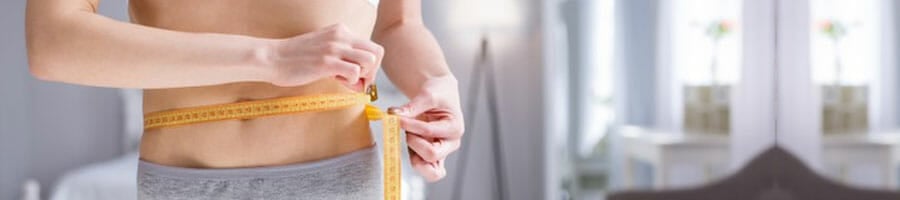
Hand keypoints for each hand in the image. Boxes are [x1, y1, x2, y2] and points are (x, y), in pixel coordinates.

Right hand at [267, 24, 383, 90]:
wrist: (272, 58)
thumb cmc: (296, 59)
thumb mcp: (324, 52)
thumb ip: (343, 62)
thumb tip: (362, 83)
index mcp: (341, 31)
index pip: (372, 47)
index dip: (372, 65)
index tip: (361, 77)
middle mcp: (341, 36)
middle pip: (377, 52)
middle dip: (372, 72)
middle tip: (359, 82)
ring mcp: (334, 48)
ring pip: (369, 61)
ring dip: (363, 76)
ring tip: (347, 80)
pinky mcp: (327, 62)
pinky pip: (355, 72)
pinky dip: (352, 82)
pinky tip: (337, 81)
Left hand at [391, 77, 463, 181]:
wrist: (441, 94)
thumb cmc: (439, 93)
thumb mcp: (427, 94)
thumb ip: (411, 106)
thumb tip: (394, 114)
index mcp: (454, 127)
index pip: (428, 132)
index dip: (409, 125)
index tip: (396, 117)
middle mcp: (451, 143)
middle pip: (431, 155)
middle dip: (413, 142)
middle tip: (407, 129)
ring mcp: (442, 152)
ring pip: (428, 169)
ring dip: (413, 153)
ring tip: (410, 135)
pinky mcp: (433, 156)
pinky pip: (424, 168)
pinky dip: (413, 158)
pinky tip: (410, 141)